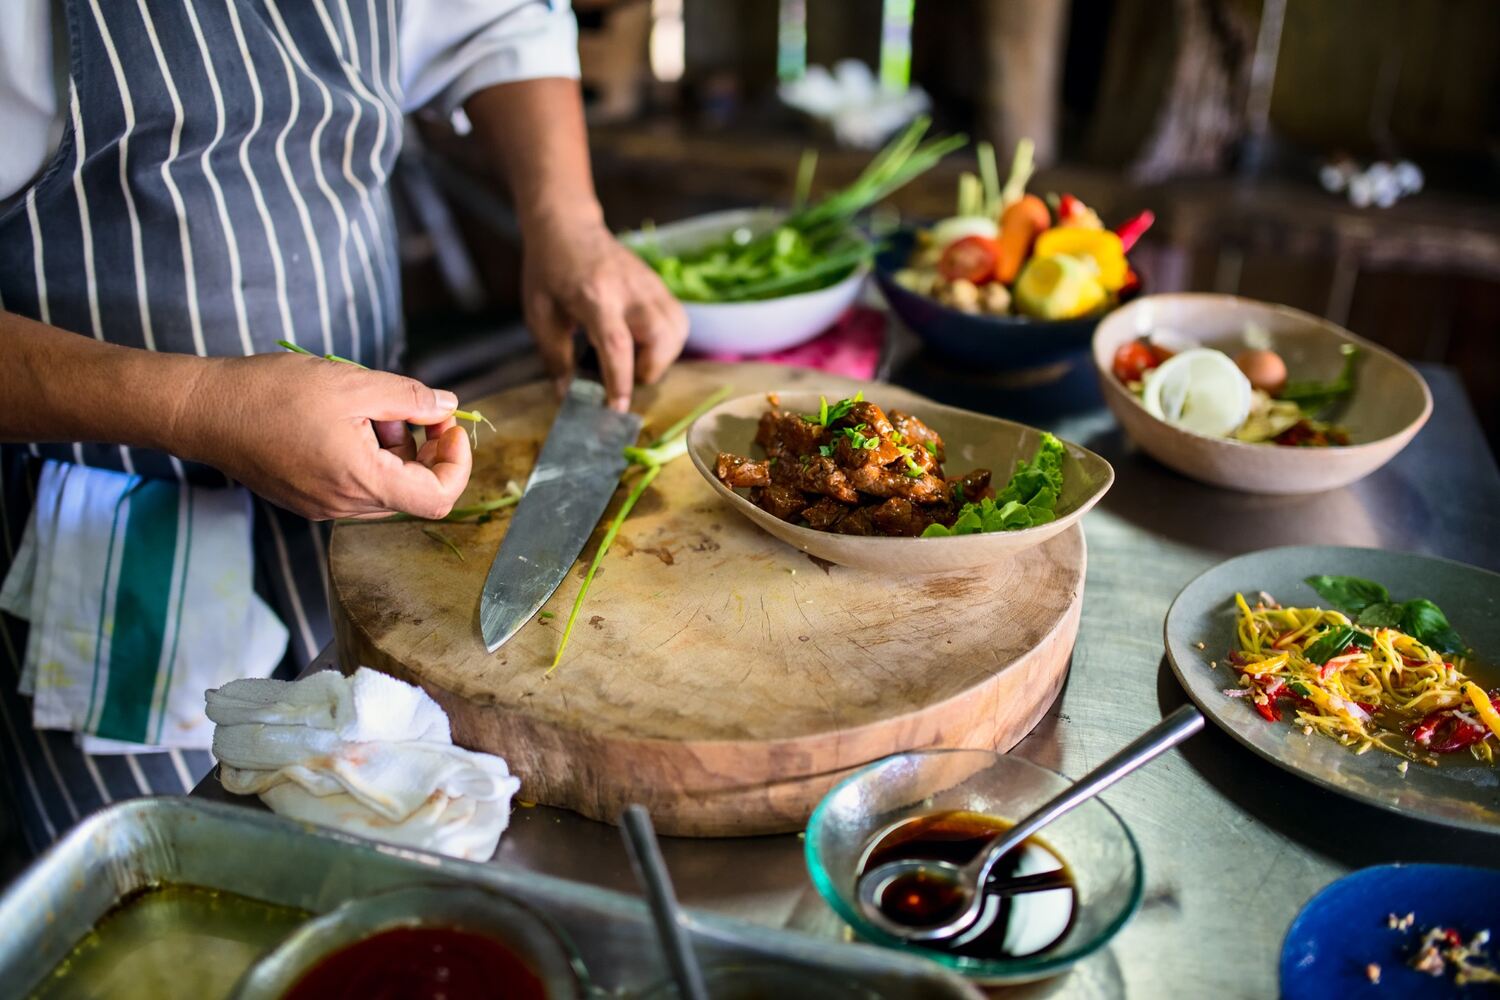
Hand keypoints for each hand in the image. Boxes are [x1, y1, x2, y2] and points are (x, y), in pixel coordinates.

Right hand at [173, 353, 472, 520]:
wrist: (204, 410)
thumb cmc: (272, 393)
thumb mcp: (353, 384)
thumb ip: (409, 398)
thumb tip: (448, 407)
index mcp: (361, 482)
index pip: (438, 498)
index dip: (457, 463)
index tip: (449, 426)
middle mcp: (344, 506)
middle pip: (414, 491)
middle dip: (425, 448)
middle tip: (409, 406)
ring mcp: (323, 507)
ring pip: (385, 486)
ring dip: (394, 449)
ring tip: (368, 409)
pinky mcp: (307, 499)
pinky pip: (357, 485)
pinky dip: (367, 456)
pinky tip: (344, 421)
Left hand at [522, 211, 687, 410]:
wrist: (568, 227)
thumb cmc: (549, 273)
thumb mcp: (540, 316)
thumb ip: (555, 358)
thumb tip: (568, 397)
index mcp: (595, 296)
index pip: (617, 345)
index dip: (620, 381)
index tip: (616, 409)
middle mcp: (630, 290)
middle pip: (661, 336)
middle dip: (649, 368)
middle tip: (626, 374)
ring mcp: (650, 285)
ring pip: (677, 330)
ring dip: (662, 356)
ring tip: (636, 359)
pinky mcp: (660, 285)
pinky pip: (678, 320)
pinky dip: (668, 341)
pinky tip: (645, 343)